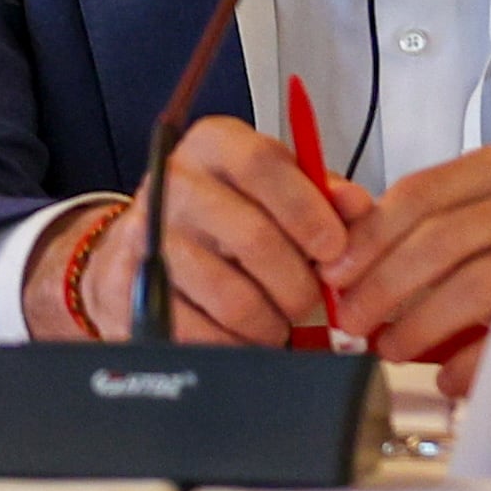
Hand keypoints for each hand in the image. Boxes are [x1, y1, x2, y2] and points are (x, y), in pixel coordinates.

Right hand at [24, 115, 352, 342]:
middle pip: (254, 238)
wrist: (145, 246)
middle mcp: (176, 183)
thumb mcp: (274, 188)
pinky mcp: (134, 288)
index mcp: (215, 145)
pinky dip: (237, 344)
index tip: (334, 247)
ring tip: (277, 319)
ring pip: (233, 297)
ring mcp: (149, 236)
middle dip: (299, 283)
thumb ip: (320, 194)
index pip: (263, 165)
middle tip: (311, 299)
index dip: (307, 210)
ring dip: (271, 321)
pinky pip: (203, 333)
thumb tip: (355, 206)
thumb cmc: (225, 214)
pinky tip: (244, 335)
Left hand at [320, 143, 490, 391]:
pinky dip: (472, 359)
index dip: (368, 238)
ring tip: (391, 348)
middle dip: (385, 286)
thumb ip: (417, 224)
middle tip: (353, 320)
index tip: (334, 273)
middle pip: (442, 240)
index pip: (419, 194)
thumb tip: (339, 242)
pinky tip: (448, 377)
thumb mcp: (481, 217)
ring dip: (421, 324)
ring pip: (477, 285)